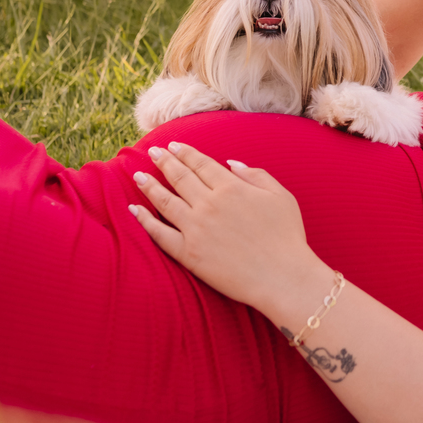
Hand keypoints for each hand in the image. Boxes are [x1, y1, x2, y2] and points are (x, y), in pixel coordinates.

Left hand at [130, 142, 320, 316]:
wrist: (282, 277)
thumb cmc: (287, 237)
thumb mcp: (280, 196)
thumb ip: (256, 175)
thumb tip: (231, 164)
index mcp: (232, 187)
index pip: (201, 163)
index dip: (185, 152)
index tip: (173, 145)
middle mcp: (209, 204)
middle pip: (180, 177)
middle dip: (164, 161)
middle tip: (153, 151)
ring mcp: (196, 229)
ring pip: (165, 201)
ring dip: (149, 186)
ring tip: (137, 175)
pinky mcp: (188, 253)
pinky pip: (160, 234)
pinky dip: (145, 221)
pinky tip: (134, 210)